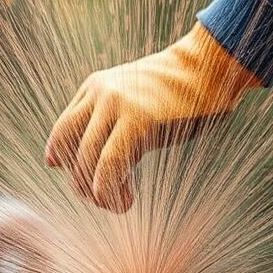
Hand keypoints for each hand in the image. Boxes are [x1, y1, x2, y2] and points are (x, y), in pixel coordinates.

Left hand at [44, 24, 259, 211]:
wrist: (211, 68)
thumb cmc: (178, 95)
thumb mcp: (133, 103)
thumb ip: (107, 125)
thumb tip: (74, 166)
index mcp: (94, 87)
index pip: (62, 131)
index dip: (64, 161)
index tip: (82, 183)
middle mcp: (100, 92)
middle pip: (66, 144)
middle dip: (78, 179)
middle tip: (100, 199)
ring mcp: (117, 104)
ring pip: (86, 157)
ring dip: (95, 190)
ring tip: (115, 204)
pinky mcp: (139, 119)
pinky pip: (110, 162)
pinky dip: (109, 188)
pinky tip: (124, 202)